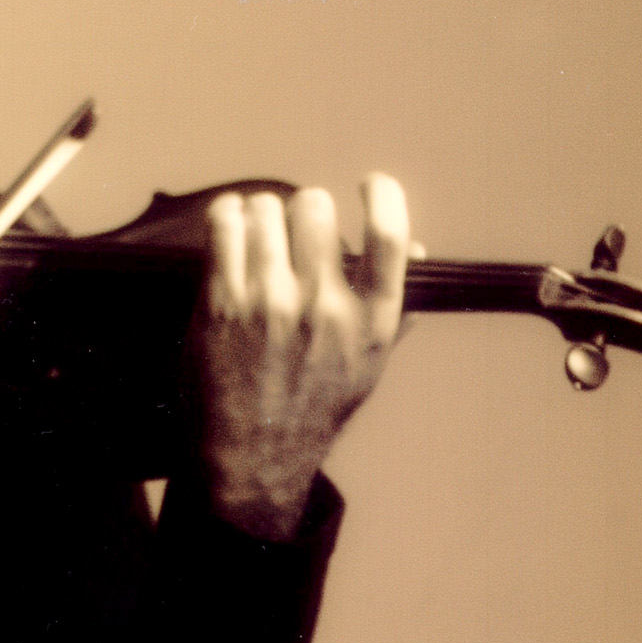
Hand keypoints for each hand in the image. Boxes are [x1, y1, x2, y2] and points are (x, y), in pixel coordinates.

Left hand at [188, 175, 409, 539]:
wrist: (252, 458)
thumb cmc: (312, 409)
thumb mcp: (368, 364)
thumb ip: (394, 304)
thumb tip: (419, 250)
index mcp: (371, 320)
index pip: (389, 235)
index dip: (382, 195)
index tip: (370, 184)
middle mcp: (324, 306)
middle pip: (315, 206)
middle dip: (303, 210)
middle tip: (293, 233)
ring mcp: (270, 302)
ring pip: (264, 209)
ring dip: (259, 216)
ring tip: (256, 239)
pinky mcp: (223, 302)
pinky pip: (224, 225)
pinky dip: (225, 218)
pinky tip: (228, 231)